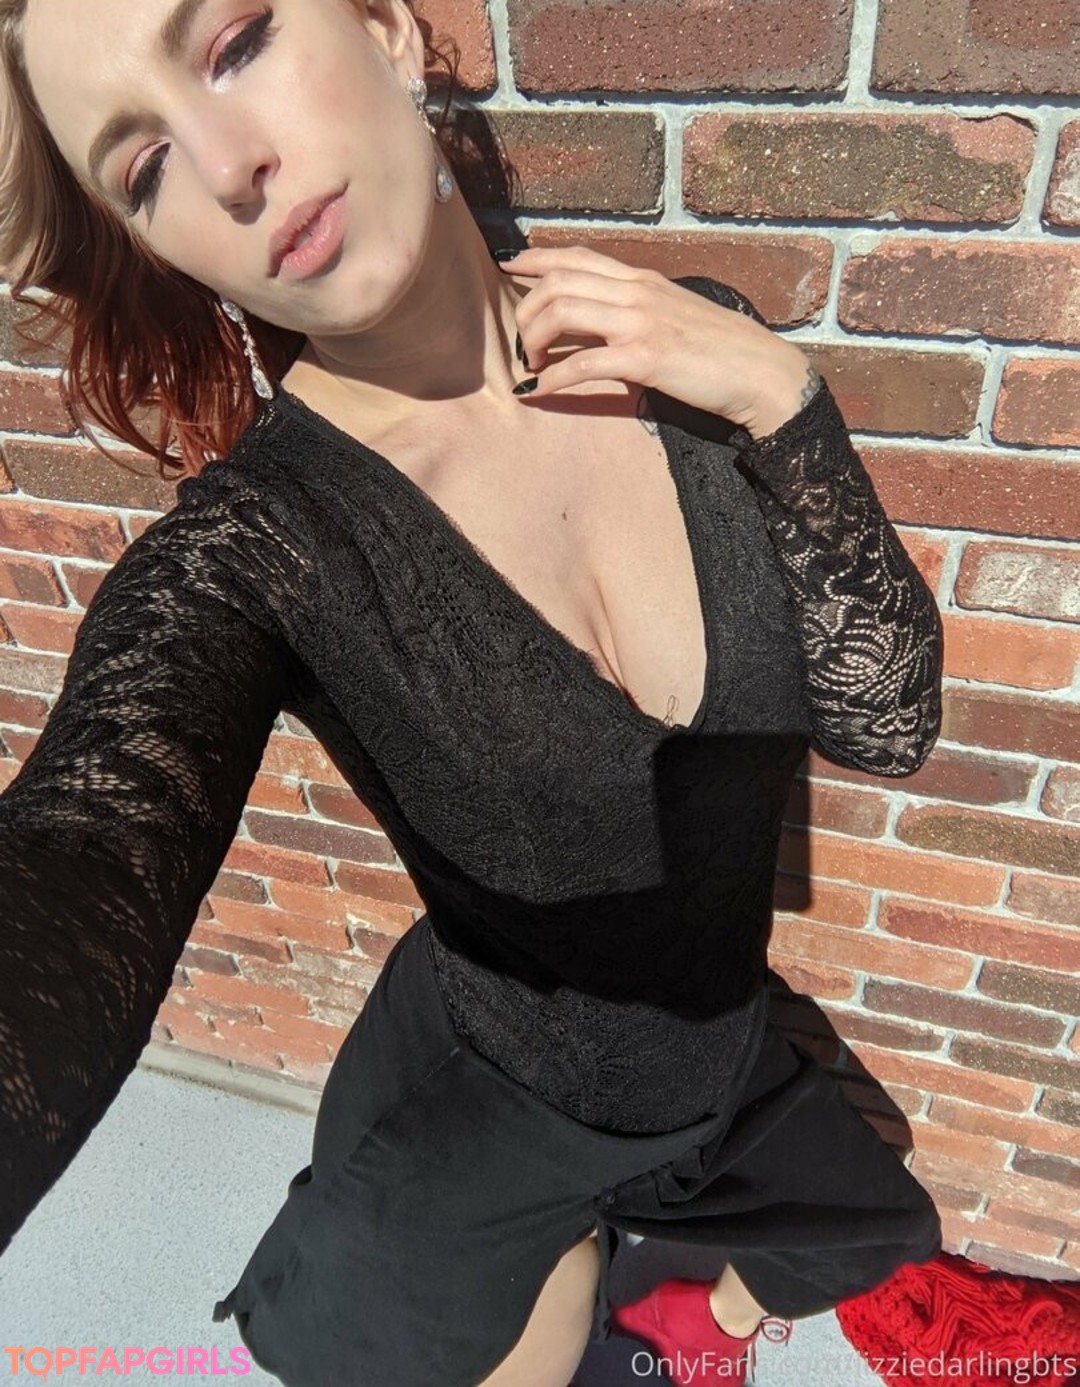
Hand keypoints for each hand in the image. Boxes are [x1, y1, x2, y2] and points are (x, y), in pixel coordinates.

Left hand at [497, 244, 818, 437]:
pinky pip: (581, 365)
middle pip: (558, 282)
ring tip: (530, 366)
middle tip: (520, 343)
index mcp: (643, 280)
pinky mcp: (645, 359)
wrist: (760, 371)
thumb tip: (598, 328)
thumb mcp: (672, 317)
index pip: (579, 256)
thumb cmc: (720, 351)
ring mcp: (640, 323)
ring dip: (532, 341)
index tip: (510, 266)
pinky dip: (551, 380)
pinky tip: (538, 393)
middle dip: (526, 312)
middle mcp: (637, 292)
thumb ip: (635, 314)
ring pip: (561, 313)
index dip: (538, 258)